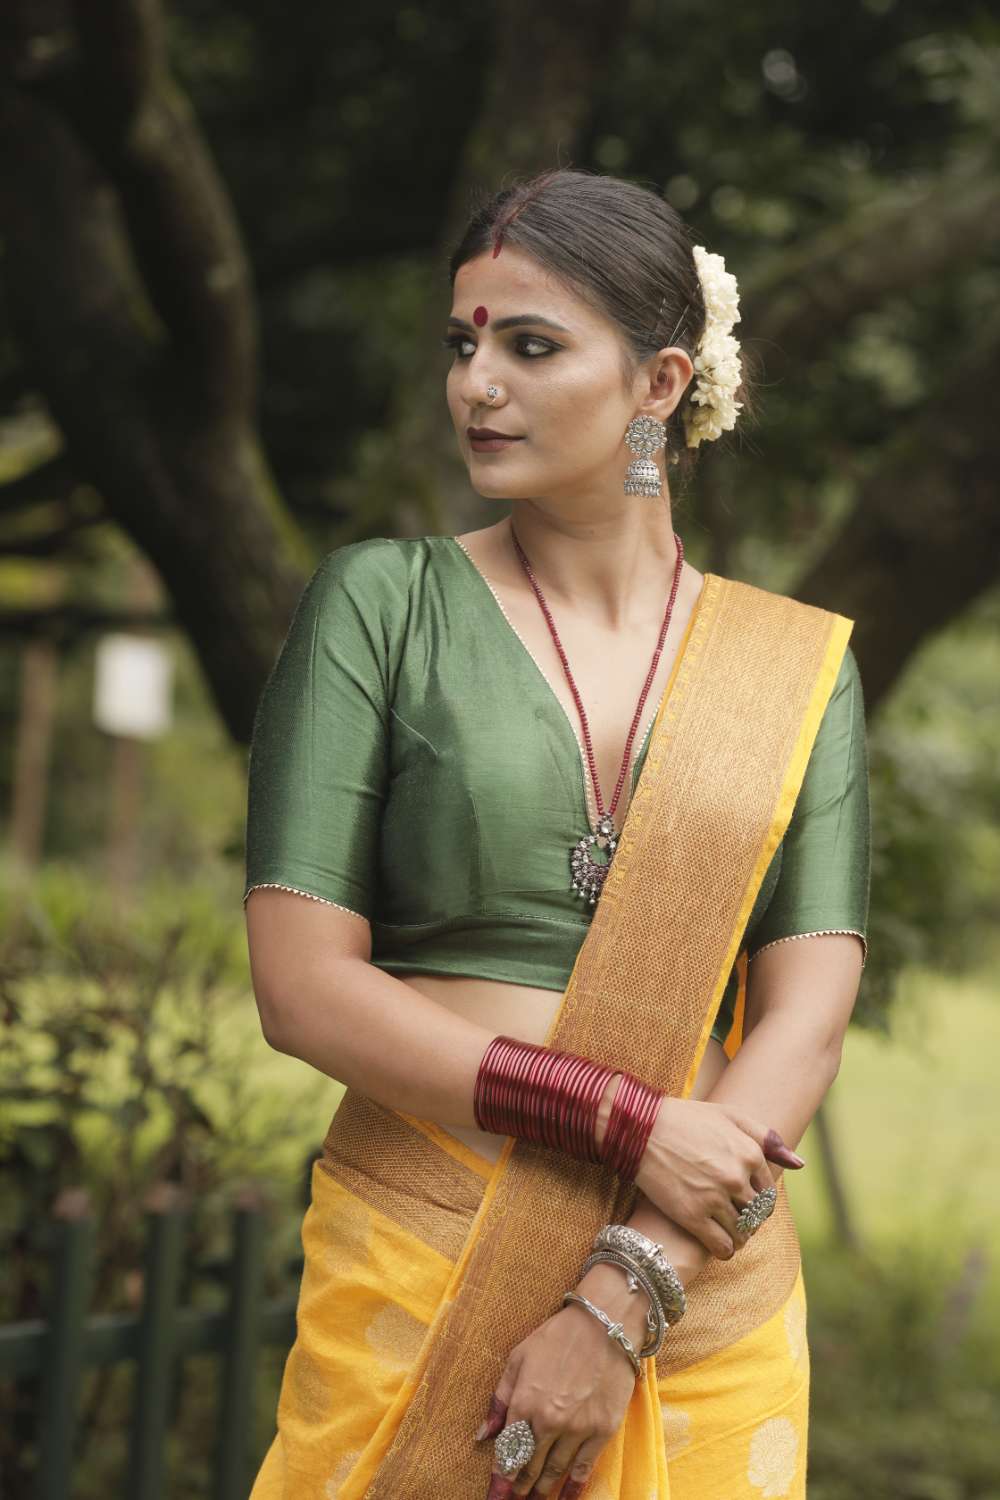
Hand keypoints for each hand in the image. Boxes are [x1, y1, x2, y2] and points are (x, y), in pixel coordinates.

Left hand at [476, 1264, 644, 1497]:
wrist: (606, 1324)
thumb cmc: (559, 1336)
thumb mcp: (519, 1357)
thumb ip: (499, 1398)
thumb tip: (482, 1435)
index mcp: (524, 1402)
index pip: (508, 1449)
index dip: (500, 1474)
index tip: (495, 1492)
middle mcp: (549, 1421)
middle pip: (529, 1465)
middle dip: (518, 1486)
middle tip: (512, 1497)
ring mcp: (578, 1428)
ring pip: (554, 1471)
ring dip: (541, 1489)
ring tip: (533, 1498)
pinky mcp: (603, 1430)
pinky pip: (584, 1468)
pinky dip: (572, 1488)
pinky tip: (565, 1498)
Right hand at [633, 1097, 796, 1258]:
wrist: (641, 1128)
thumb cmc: (686, 1119)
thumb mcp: (729, 1116)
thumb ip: (766, 1137)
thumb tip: (799, 1164)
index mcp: (749, 1153)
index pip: (769, 1190)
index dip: (758, 1199)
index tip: (744, 1201)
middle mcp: (736, 1177)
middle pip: (757, 1213)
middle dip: (749, 1218)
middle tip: (734, 1218)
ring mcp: (714, 1198)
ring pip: (742, 1232)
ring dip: (739, 1236)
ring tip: (728, 1232)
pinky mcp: (692, 1216)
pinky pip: (723, 1246)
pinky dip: (726, 1250)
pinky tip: (719, 1245)